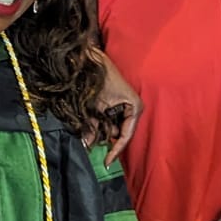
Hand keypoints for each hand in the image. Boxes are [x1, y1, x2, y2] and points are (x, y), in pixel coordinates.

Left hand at [95, 49, 141, 166]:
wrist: (92, 57)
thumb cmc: (98, 77)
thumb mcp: (94, 105)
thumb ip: (91, 126)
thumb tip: (86, 145)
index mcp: (134, 107)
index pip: (126, 135)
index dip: (116, 150)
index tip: (107, 162)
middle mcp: (133, 108)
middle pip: (120, 133)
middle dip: (106, 141)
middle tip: (92, 148)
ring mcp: (126, 107)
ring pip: (113, 128)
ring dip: (101, 132)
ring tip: (88, 134)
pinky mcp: (117, 105)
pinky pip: (110, 121)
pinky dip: (100, 125)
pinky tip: (90, 126)